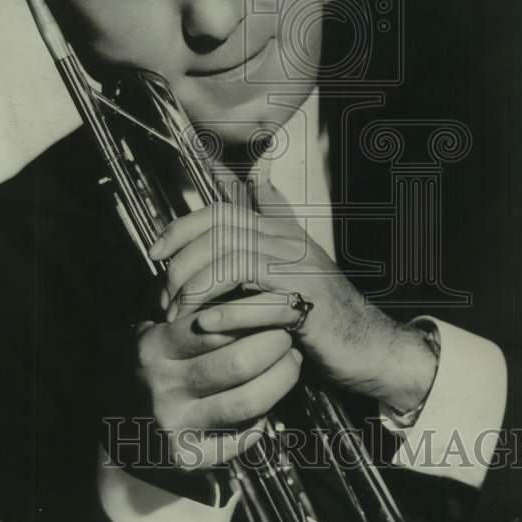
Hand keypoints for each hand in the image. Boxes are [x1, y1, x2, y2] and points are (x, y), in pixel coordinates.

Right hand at [133, 308, 301, 471]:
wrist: (124, 429)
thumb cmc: (156, 369)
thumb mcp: (156, 335)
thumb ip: (189, 314)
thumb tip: (247, 290)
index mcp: (154, 348)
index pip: (215, 326)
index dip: (252, 317)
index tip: (272, 310)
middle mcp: (162, 386)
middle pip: (238, 362)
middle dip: (274, 346)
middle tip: (287, 336)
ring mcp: (175, 425)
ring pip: (248, 402)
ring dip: (281, 380)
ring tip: (291, 363)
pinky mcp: (189, 458)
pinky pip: (241, 439)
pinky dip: (263, 421)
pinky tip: (268, 405)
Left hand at [148, 193, 436, 412]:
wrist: (367, 344)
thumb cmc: (320, 311)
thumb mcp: (291, 264)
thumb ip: (273, 224)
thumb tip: (258, 177)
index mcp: (278, 231)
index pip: (218, 212)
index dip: (180, 228)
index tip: (154, 254)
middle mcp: (287, 240)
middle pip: (219, 230)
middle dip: (180, 261)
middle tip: (164, 296)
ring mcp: (298, 266)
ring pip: (230, 256)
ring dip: (195, 286)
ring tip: (178, 314)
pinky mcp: (305, 298)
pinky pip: (254, 291)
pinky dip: (224, 307)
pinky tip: (204, 325)